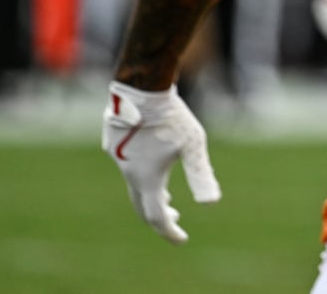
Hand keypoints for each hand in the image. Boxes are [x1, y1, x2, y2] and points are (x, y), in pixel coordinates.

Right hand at [101, 82, 221, 244]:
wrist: (142, 88)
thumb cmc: (171, 117)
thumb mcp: (193, 145)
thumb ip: (200, 174)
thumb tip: (212, 203)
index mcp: (146, 179)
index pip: (156, 216)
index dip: (169, 230)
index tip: (181, 239)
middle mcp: (129, 172)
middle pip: (141, 204)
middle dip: (159, 216)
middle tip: (175, 220)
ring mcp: (119, 158)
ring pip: (135, 184)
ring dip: (151, 195)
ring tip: (169, 199)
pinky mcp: (115, 144)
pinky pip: (129, 167)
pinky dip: (143, 176)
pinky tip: (154, 164)